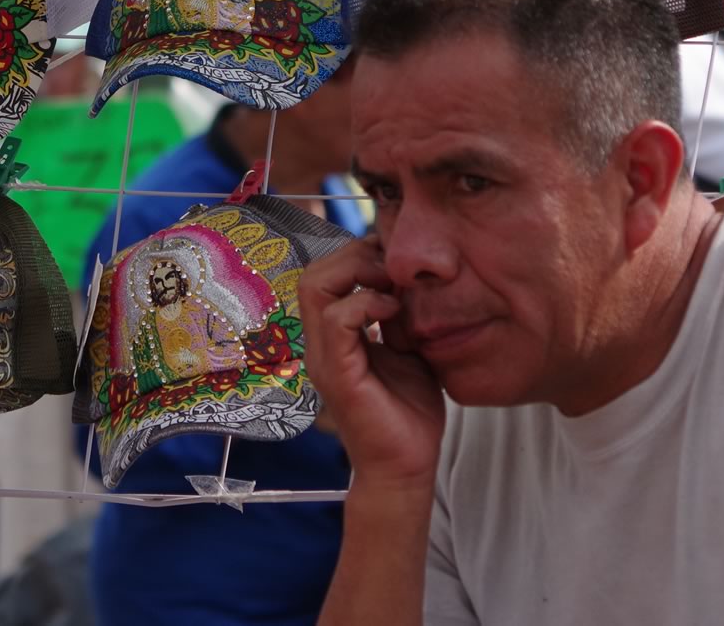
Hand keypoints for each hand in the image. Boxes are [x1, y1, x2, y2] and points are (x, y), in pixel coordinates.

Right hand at [300, 236, 445, 490]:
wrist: (406, 469)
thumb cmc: (408, 414)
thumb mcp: (408, 350)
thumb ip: (401, 317)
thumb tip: (410, 280)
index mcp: (334, 337)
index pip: (325, 275)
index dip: (357, 255)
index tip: (395, 259)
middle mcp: (320, 343)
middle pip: (313, 272)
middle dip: (355, 256)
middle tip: (392, 269)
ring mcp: (324, 357)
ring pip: (315, 286)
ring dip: (357, 273)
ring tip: (390, 286)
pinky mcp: (337, 373)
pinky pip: (336, 319)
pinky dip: (365, 303)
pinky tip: (393, 311)